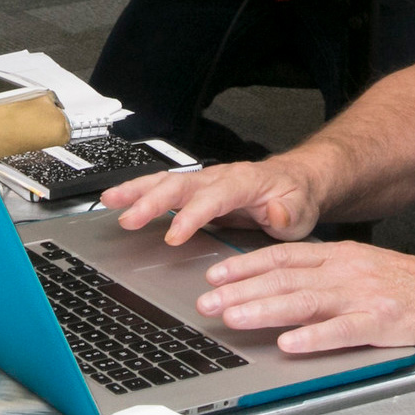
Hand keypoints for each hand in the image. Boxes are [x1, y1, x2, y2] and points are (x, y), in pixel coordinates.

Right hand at [101, 159, 323, 245]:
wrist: (295, 182)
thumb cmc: (296, 197)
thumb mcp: (303, 209)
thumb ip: (291, 213)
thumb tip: (276, 215)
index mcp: (244, 182)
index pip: (213, 197)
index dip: (191, 216)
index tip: (173, 236)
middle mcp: (220, 177)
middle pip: (180, 185)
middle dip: (151, 201)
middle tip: (129, 219)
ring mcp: (205, 182)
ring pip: (166, 181)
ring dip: (137, 191)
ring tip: (110, 201)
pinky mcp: (196, 190)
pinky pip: (163, 188)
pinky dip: (139, 192)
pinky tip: (118, 201)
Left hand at [197, 241, 414, 352]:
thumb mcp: (364, 267)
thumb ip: (326, 273)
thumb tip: (283, 282)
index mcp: (341, 256)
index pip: (283, 257)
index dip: (245, 265)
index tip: (215, 274)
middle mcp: (348, 271)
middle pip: (285, 279)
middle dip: (242, 290)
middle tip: (208, 302)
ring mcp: (365, 295)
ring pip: (305, 301)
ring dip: (265, 309)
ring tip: (234, 317)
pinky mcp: (384, 321)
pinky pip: (342, 330)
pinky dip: (313, 337)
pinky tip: (289, 343)